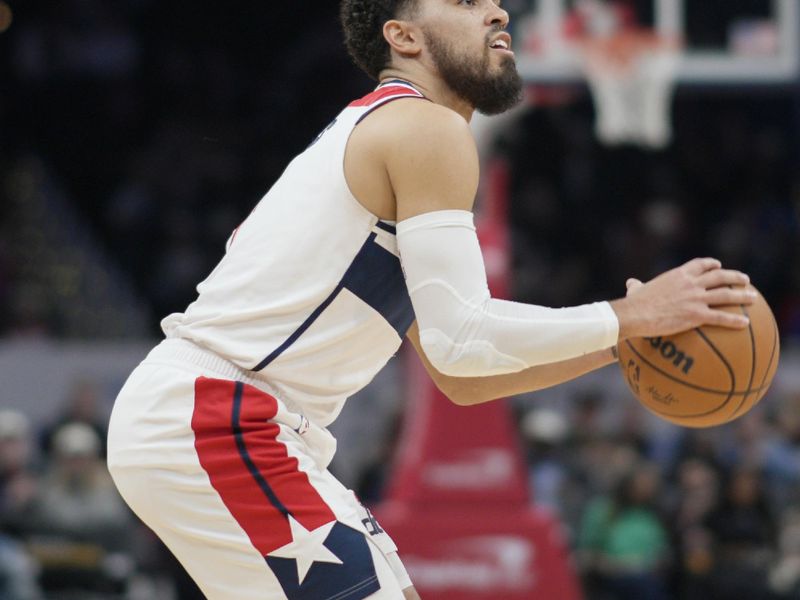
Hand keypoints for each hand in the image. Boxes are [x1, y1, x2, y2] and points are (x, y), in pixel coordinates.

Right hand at [611, 257, 754, 339]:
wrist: (636, 314)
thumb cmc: (634, 303)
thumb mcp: (636, 289)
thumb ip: (637, 285)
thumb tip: (631, 283)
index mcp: (678, 275)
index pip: (700, 264)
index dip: (711, 264)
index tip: (718, 266)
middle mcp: (691, 284)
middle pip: (720, 277)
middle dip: (735, 277)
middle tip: (745, 280)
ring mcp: (695, 299)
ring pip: (726, 295)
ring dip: (742, 296)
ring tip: (753, 298)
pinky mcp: (696, 315)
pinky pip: (720, 317)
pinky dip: (734, 320)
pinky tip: (745, 323)